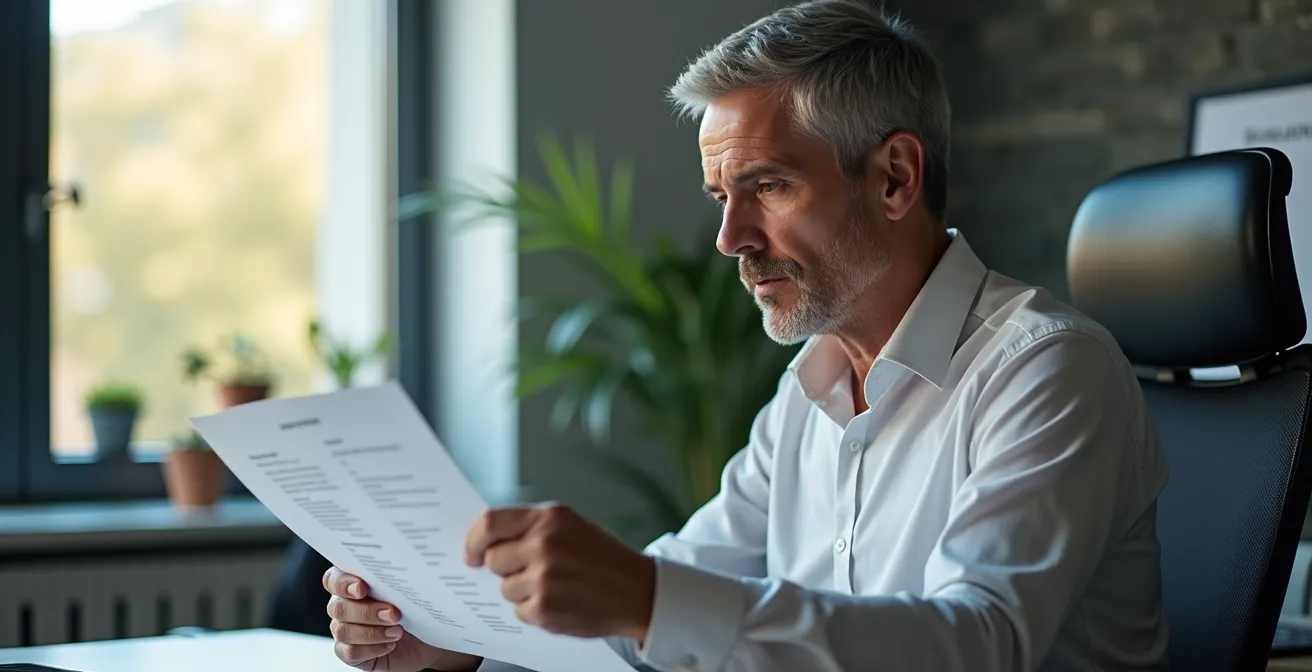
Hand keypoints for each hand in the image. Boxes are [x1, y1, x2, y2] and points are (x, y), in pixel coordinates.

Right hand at [323, 567, 482, 671]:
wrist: (428, 637)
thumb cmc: (416, 608)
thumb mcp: (411, 589)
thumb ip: (399, 576)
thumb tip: (407, 561)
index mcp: (353, 583)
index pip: (333, 579)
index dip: (343, 583)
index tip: (362, 588)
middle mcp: (344, 605)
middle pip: (338, 607)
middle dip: (367, 611)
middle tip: (394, 614)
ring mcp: (345, 629)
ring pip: (343, 631)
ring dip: (372, 632)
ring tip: (397, 631)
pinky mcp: (350, 652)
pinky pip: (349, 652)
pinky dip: (371, 648)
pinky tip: (390, 644)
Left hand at [464, 503, 655, 640]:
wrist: (639, 591)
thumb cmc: (603, 559)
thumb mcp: (570, 527)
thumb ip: (531, 529)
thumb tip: (486, 543)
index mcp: (549, 518)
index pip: (489, 523)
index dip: (473, 540)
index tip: (470, 553)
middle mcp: (544, 545)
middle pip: (493, 559)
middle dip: (503, 568)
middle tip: (529, 571)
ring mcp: (544, 579)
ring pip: (505, 588)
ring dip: (522, 591)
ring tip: (555, 586)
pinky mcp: (546, 609)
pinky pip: (520, 611)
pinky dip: (535, 610)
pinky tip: (560, 602)